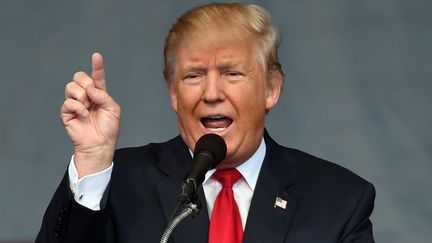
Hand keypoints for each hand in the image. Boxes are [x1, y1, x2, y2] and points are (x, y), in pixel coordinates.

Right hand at [60, 53, 120, 177]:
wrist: (100, 144)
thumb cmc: (108, 129)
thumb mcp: (113, 109)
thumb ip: (103, 96)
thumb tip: (90, 89)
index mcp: (98, 94)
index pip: (96, 77)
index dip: (97, 66)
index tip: (97, 56)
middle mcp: (86, 96)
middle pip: (79, 76)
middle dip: (86, 82)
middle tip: (92, 96)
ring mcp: (75, 103)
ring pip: (71, 86)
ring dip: (81, 96)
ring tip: (88, 108)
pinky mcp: (67, 112)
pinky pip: (68, 102)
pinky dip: (78, 107)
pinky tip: (84, 115)